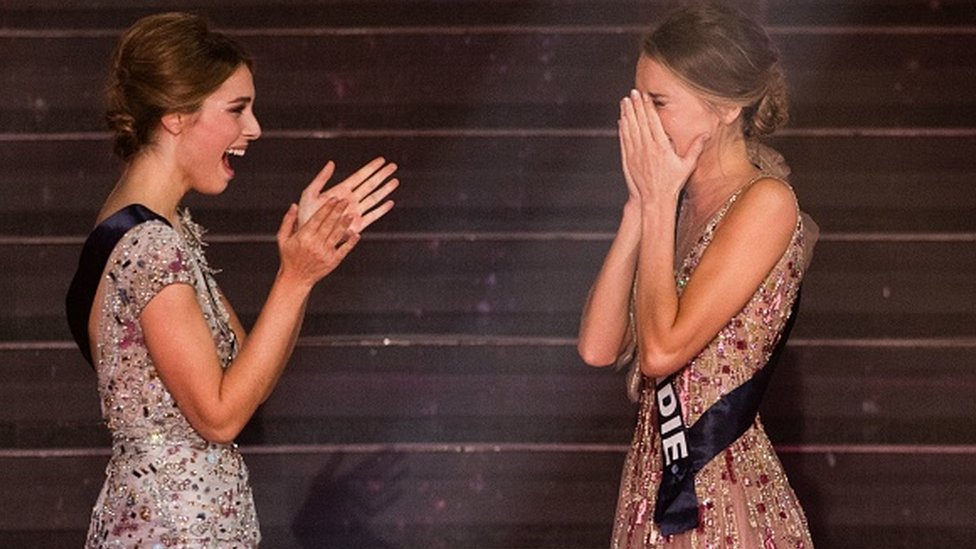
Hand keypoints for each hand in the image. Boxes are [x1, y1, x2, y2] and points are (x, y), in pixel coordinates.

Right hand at [277, 198, 360, 287]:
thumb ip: (288, 221)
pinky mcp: (333, 261)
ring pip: (337, 235)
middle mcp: (315, 244)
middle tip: (346, 201)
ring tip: (351, 215)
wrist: (296, 278)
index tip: (334, 198)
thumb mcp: (283, 238)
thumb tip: (294, 205)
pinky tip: (357, 235)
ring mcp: (325, 253)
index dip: (327, 207)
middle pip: (329, 224)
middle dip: (338, 211)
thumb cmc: (289, 257)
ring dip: (345, 224)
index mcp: (304, 236)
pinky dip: (351, 243)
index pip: (317, 218)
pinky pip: (344, 250)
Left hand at [297, 157, 397, 232]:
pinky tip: (390, 203)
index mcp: (341, 190)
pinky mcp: (357, 225)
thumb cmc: (306, 215)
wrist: (308, 235)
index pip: (360, 176)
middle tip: (393, 166)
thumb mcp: (310, 193)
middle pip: (371, 184)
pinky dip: (381, 210)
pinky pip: (372, 216)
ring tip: (395, 181)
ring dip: (385, 189)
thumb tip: (331, 163)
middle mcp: (351, 200)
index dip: (371, 168)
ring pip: (374, 198)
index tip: (382, 160)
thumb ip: (321, 178)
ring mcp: (355, 212)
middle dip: (382, 175)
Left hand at [618, 89, 707, 203]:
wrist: (654, 200)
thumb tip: (707, 134)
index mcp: (661, 147)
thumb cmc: (671, 184)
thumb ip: (696, 148)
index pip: (653, 122)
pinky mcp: (628, 160)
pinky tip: (621, 120)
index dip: (648, 107)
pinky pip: (624, 140)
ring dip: (627, 114)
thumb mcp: (687, 166)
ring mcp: (636, 153)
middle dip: (636, 106)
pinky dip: (622, 129)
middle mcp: (647, 148)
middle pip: (640, 122)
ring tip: (625, 101)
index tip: (645, 96)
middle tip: (633, 92)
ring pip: (630, 129)